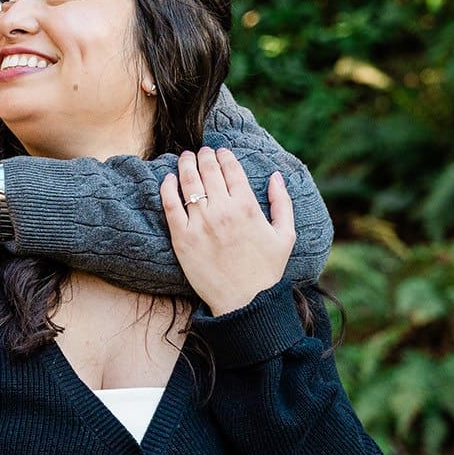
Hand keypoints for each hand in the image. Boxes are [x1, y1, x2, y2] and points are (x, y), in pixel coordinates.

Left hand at [160, 147, 294, 315]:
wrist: (245, 302)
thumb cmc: (267, 270)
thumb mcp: (285, 235)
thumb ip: (282, 202)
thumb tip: (275, 175)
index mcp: (247, 207)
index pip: (231, 170)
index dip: (224, 156)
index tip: (220, 152)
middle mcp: (222, 211)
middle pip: (208, 171)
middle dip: (204, 156)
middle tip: (202, 151)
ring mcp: (200, 224)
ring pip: (188, 182)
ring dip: (186, 164)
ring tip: (185, 158)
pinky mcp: (182, 238)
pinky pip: (170, 205)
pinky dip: (167, 187)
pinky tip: (168, 178)